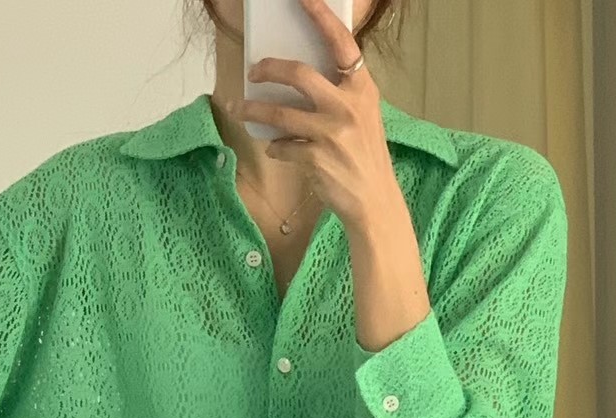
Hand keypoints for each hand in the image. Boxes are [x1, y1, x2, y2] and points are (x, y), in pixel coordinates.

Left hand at [231, 0, 403, 229]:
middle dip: (269, 69)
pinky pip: (283, 147)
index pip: (341, 43)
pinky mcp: (317, 159)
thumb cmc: (365, 158)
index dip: (320, 17)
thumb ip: (340, 95)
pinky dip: (276, 147)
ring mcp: (332, 134)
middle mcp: (348, 107)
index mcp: (362, 90)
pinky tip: (277, 149)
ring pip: (280, 114)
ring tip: (240, 110)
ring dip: (255, 111)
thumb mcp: (363, 117)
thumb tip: (300, 78)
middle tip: (253, 72)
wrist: (375, 201)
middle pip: (299, 74)